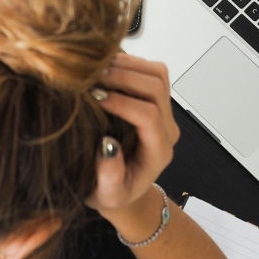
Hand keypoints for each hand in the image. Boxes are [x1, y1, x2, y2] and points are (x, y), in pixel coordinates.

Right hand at [86, 53, 179, 218]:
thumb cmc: (113, 192)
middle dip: (124, 77)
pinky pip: (150, 70)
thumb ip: (110, 178)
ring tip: (96, 69)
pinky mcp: (154, 99)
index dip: (122, 103)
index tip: (95, 98)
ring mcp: (163, 111)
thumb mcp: (107, 195)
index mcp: (158, 151)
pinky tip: (104, 68)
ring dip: (127, 65)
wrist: (122, 187)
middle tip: (92, 78)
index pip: (148, 116)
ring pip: (157, 73)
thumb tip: (107, 146)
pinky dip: (128, 62)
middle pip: (156, 88)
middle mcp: (166, 128)